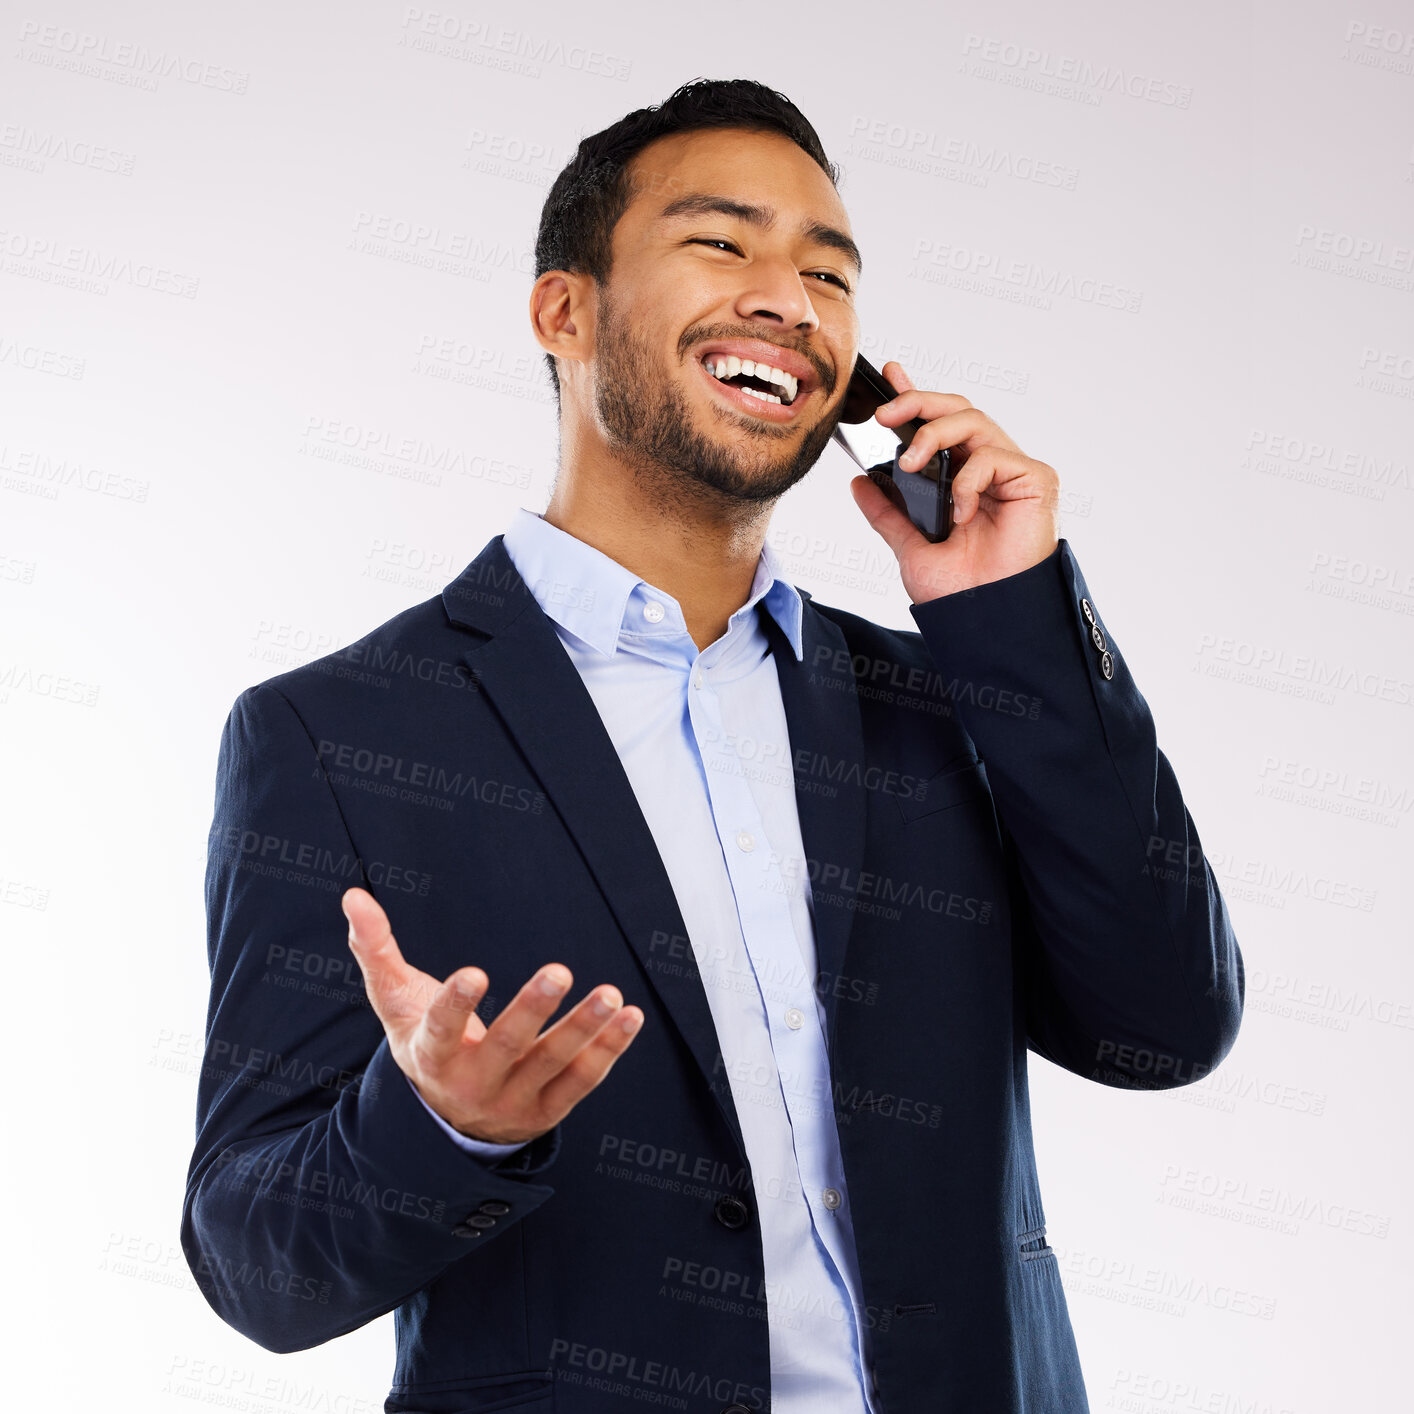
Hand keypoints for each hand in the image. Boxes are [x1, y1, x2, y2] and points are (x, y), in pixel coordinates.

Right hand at [342, 886, 642, 1144]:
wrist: (447, 1124)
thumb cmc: (424, 1042)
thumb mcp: (395, 1003)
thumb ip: (375, 949)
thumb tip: (352, 896)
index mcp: (431, 1055)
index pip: (441, 1030)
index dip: (456, 1004)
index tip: (474, 973)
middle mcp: (472, 1083)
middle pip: (506, 1047)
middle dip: (533, 1010)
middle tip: (559, 971)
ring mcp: (512, 1101)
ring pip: (552, 1064)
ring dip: (584, 1028)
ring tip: (612, 994)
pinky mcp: (546, 1112)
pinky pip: (582, 1081)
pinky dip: (609, 1049)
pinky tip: (629, 1016)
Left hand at [848, 361, 1059, 601]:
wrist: (986, 618)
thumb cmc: (960, 590)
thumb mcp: (909, 546)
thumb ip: (887, 513)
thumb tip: (858, 482)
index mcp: (962, 478)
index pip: (939, 425)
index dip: (916, 397)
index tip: (889, 375)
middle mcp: (989, 469)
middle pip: (957, 410)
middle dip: (918, 402)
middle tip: (885, 414)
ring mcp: (1013, 472)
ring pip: (973, 420)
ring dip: (933, 434)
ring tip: (910, 463)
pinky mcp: (1036, 479)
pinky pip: (993, 456)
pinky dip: (967, 479)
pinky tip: (961, 512)